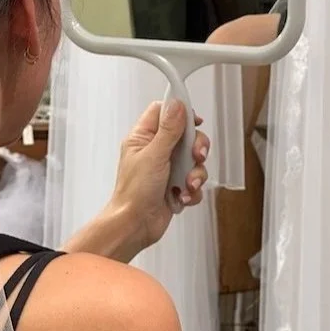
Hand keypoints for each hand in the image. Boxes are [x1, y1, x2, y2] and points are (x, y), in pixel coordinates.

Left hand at [110, 100, 209, 251]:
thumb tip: (177, 105)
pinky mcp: (176, 186)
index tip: (194, 121)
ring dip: (195, 173)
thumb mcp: (153, 155)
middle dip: (196, 147)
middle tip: (195, 155)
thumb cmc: (134, 193)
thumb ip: (168, 130)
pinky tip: (182, 196)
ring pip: (194, 160)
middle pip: (186, 136)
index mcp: (143, 139)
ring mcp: (167, 169)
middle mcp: (155, 151)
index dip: (180, 113)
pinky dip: (192, 190)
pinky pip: (195, 181)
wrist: (135, 225)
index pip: (164, 113)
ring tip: (186, 183)